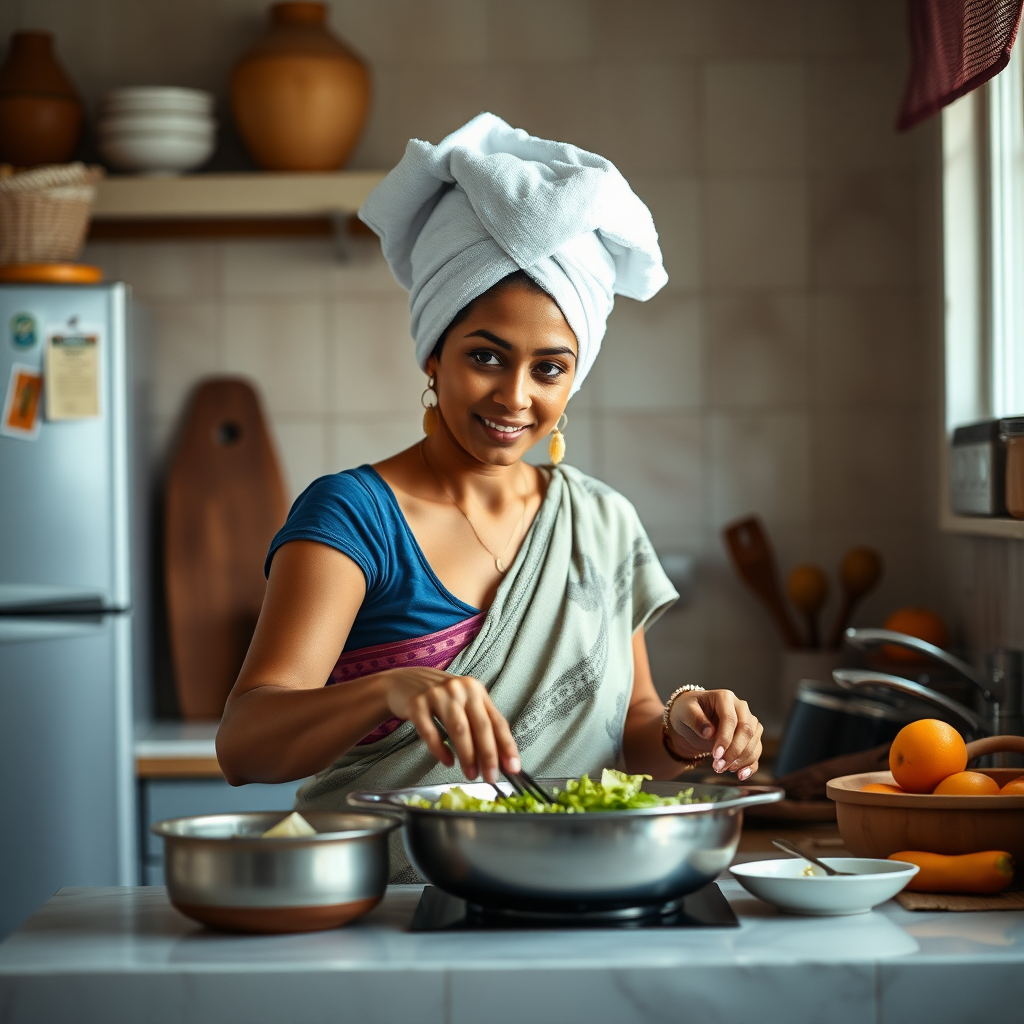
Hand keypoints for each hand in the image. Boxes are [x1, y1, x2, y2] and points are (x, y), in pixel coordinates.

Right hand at [383, 667, 519, 783]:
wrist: (401, 682)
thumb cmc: (438, 697)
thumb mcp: (463, 702)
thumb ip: (480, 723)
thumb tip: (500, 758)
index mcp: (476, 690)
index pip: (497, 720)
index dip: (507, 745)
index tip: (513, 768)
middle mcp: (460, 689)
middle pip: (480, 725)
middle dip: (489, 755)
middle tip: (491, 777)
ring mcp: (437, 695)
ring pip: (459, 729)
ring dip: (467, 755)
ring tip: (471, 773)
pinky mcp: (417, 704)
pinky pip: (430, 731)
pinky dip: (440, 749)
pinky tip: (447, 761)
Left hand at [668, 689, 761, 780]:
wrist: (691, 719)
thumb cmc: (688, 711)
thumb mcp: (684, 711)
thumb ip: (696, 719)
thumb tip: (709, 732)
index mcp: (725, 697)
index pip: (730, 719)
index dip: (725, 738)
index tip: (715, 755)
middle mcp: (741, 708)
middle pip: (746, 731)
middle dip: (733, 752)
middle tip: (718, 766)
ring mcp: (748, 723)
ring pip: (753, 743)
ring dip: (740, 760)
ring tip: (721, 768)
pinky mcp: (751, 738)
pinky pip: (756, 753)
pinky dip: (750, 765)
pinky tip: (741, 775)